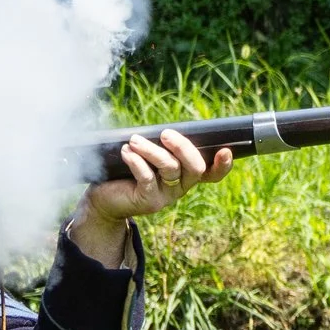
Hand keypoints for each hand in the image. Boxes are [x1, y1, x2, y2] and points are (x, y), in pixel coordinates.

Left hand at [70, 130, 232, 265]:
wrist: (105, 199)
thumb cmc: (126, 172)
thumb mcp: (147, 157)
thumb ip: (159, 146)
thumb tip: (163, 129)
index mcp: (186, 176)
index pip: (212, 173)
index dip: (223, 165)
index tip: (225, 150)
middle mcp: (181, 187)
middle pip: (195, 168)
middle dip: (183, 148)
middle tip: (164, 134)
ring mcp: (166, 196)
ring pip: (170, 169)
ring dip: (152, 150)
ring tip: (134, 140)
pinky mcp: (148, 200)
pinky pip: (147, 178)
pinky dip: (136, 161)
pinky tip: (126, 152)